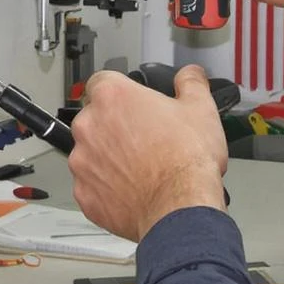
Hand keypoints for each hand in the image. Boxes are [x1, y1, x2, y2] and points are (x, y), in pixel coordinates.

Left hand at [68, 66, 227, 242]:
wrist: (180, 207)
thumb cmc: (186, 160)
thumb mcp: (200, 108)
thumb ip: (190, 83)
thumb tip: (190, 75)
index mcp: (113, 97)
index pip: (102, 81)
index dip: (120, 92)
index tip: (132, 103)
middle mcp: (90, 126)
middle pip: (95, 118)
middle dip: (115, 127)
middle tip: (144, 138)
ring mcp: (83, 162)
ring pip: (91, 153)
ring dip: (109, 157)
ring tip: (141, 167)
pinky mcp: (84, 194)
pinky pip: (92, 185)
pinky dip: (107, 187)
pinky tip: (132, 189)